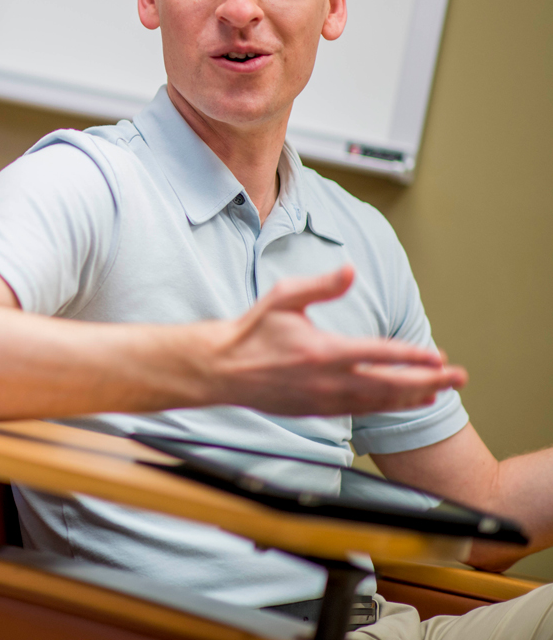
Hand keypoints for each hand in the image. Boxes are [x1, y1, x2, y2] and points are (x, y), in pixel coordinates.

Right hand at [203, 265, 467, 415]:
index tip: (437, 356)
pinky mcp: (319, 410)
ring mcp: (325, 399)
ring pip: (380, 402)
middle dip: (428, 381)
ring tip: (441, 391)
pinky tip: (407, 401)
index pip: (379, 355)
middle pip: (390, 384)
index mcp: (322, 350)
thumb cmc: (252, 330)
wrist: (223, 369)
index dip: (412, 357)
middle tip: (458, 376)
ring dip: (414, 396)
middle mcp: (328, 380)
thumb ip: (321, 286)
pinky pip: (363, 410)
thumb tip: (350, 270)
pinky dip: (390, 406)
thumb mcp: (283, 298)